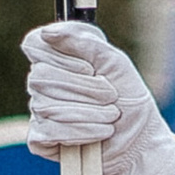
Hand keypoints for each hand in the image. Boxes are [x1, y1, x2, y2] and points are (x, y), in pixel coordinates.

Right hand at [20, 23, 174, 174]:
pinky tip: (100, 134)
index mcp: (57, 57)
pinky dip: (80, 132)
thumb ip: (85, 41)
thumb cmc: (128, 98)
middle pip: (40, 77)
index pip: (34, 45)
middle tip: (110, 96)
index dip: (61, 57)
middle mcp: (42, 82)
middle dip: (83, 89)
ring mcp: (39, 110)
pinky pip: (49, 131)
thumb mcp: (115, 62)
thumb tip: (48, 33)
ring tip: (111, 117)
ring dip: (88, 112)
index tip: (89, 68)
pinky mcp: (40, 139)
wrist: (140, 142)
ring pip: (46, 106)